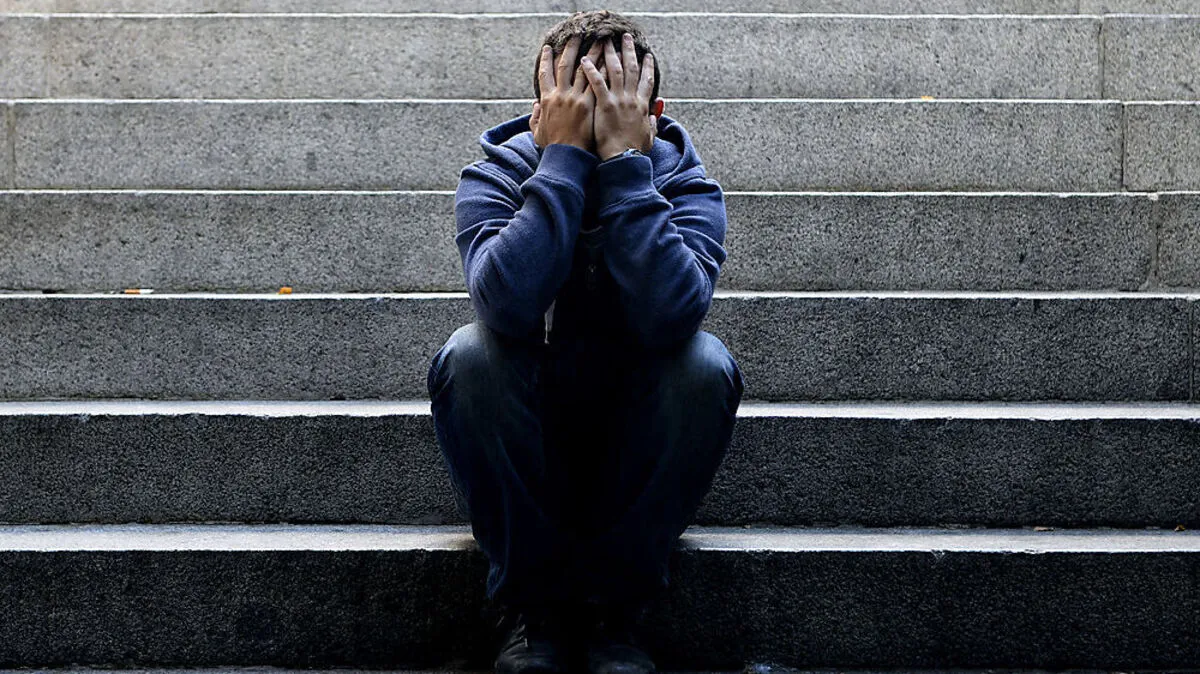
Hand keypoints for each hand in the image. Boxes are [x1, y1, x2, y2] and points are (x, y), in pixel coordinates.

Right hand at [529, 36, 605, 153]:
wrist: (566, 157)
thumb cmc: (552, 147)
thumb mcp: (537, 132)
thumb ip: (535, 117)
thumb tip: (534, 106)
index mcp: (546, 99)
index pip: (545, 73)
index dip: (545, 59)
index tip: (548, 47)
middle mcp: (560, 95)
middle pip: (565, 65)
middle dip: (571, 47)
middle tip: (577, 34)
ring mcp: (575, 98)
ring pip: (584, 70)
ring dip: (592, 53)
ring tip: (599, 42)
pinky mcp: (589, 105)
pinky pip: (597, 83)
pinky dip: (603, 70)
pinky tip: (609, 61)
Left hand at [580, 32, 657, 160]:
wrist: (624, 160)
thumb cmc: (634, 152)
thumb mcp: (649, 137)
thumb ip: (652, 124)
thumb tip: (654, 117)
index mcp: (643, 106)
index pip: (646, 80)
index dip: (647, 66)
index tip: (646, 54)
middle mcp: (632, 99)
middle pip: (631, 68)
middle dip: (628, 50)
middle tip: (625, 37)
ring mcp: (618, 100)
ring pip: (615, 70)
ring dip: (610, 53)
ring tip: (605, 40)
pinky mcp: (604, 105)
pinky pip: (597, 83)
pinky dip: (591, 70)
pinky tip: (584, 60)